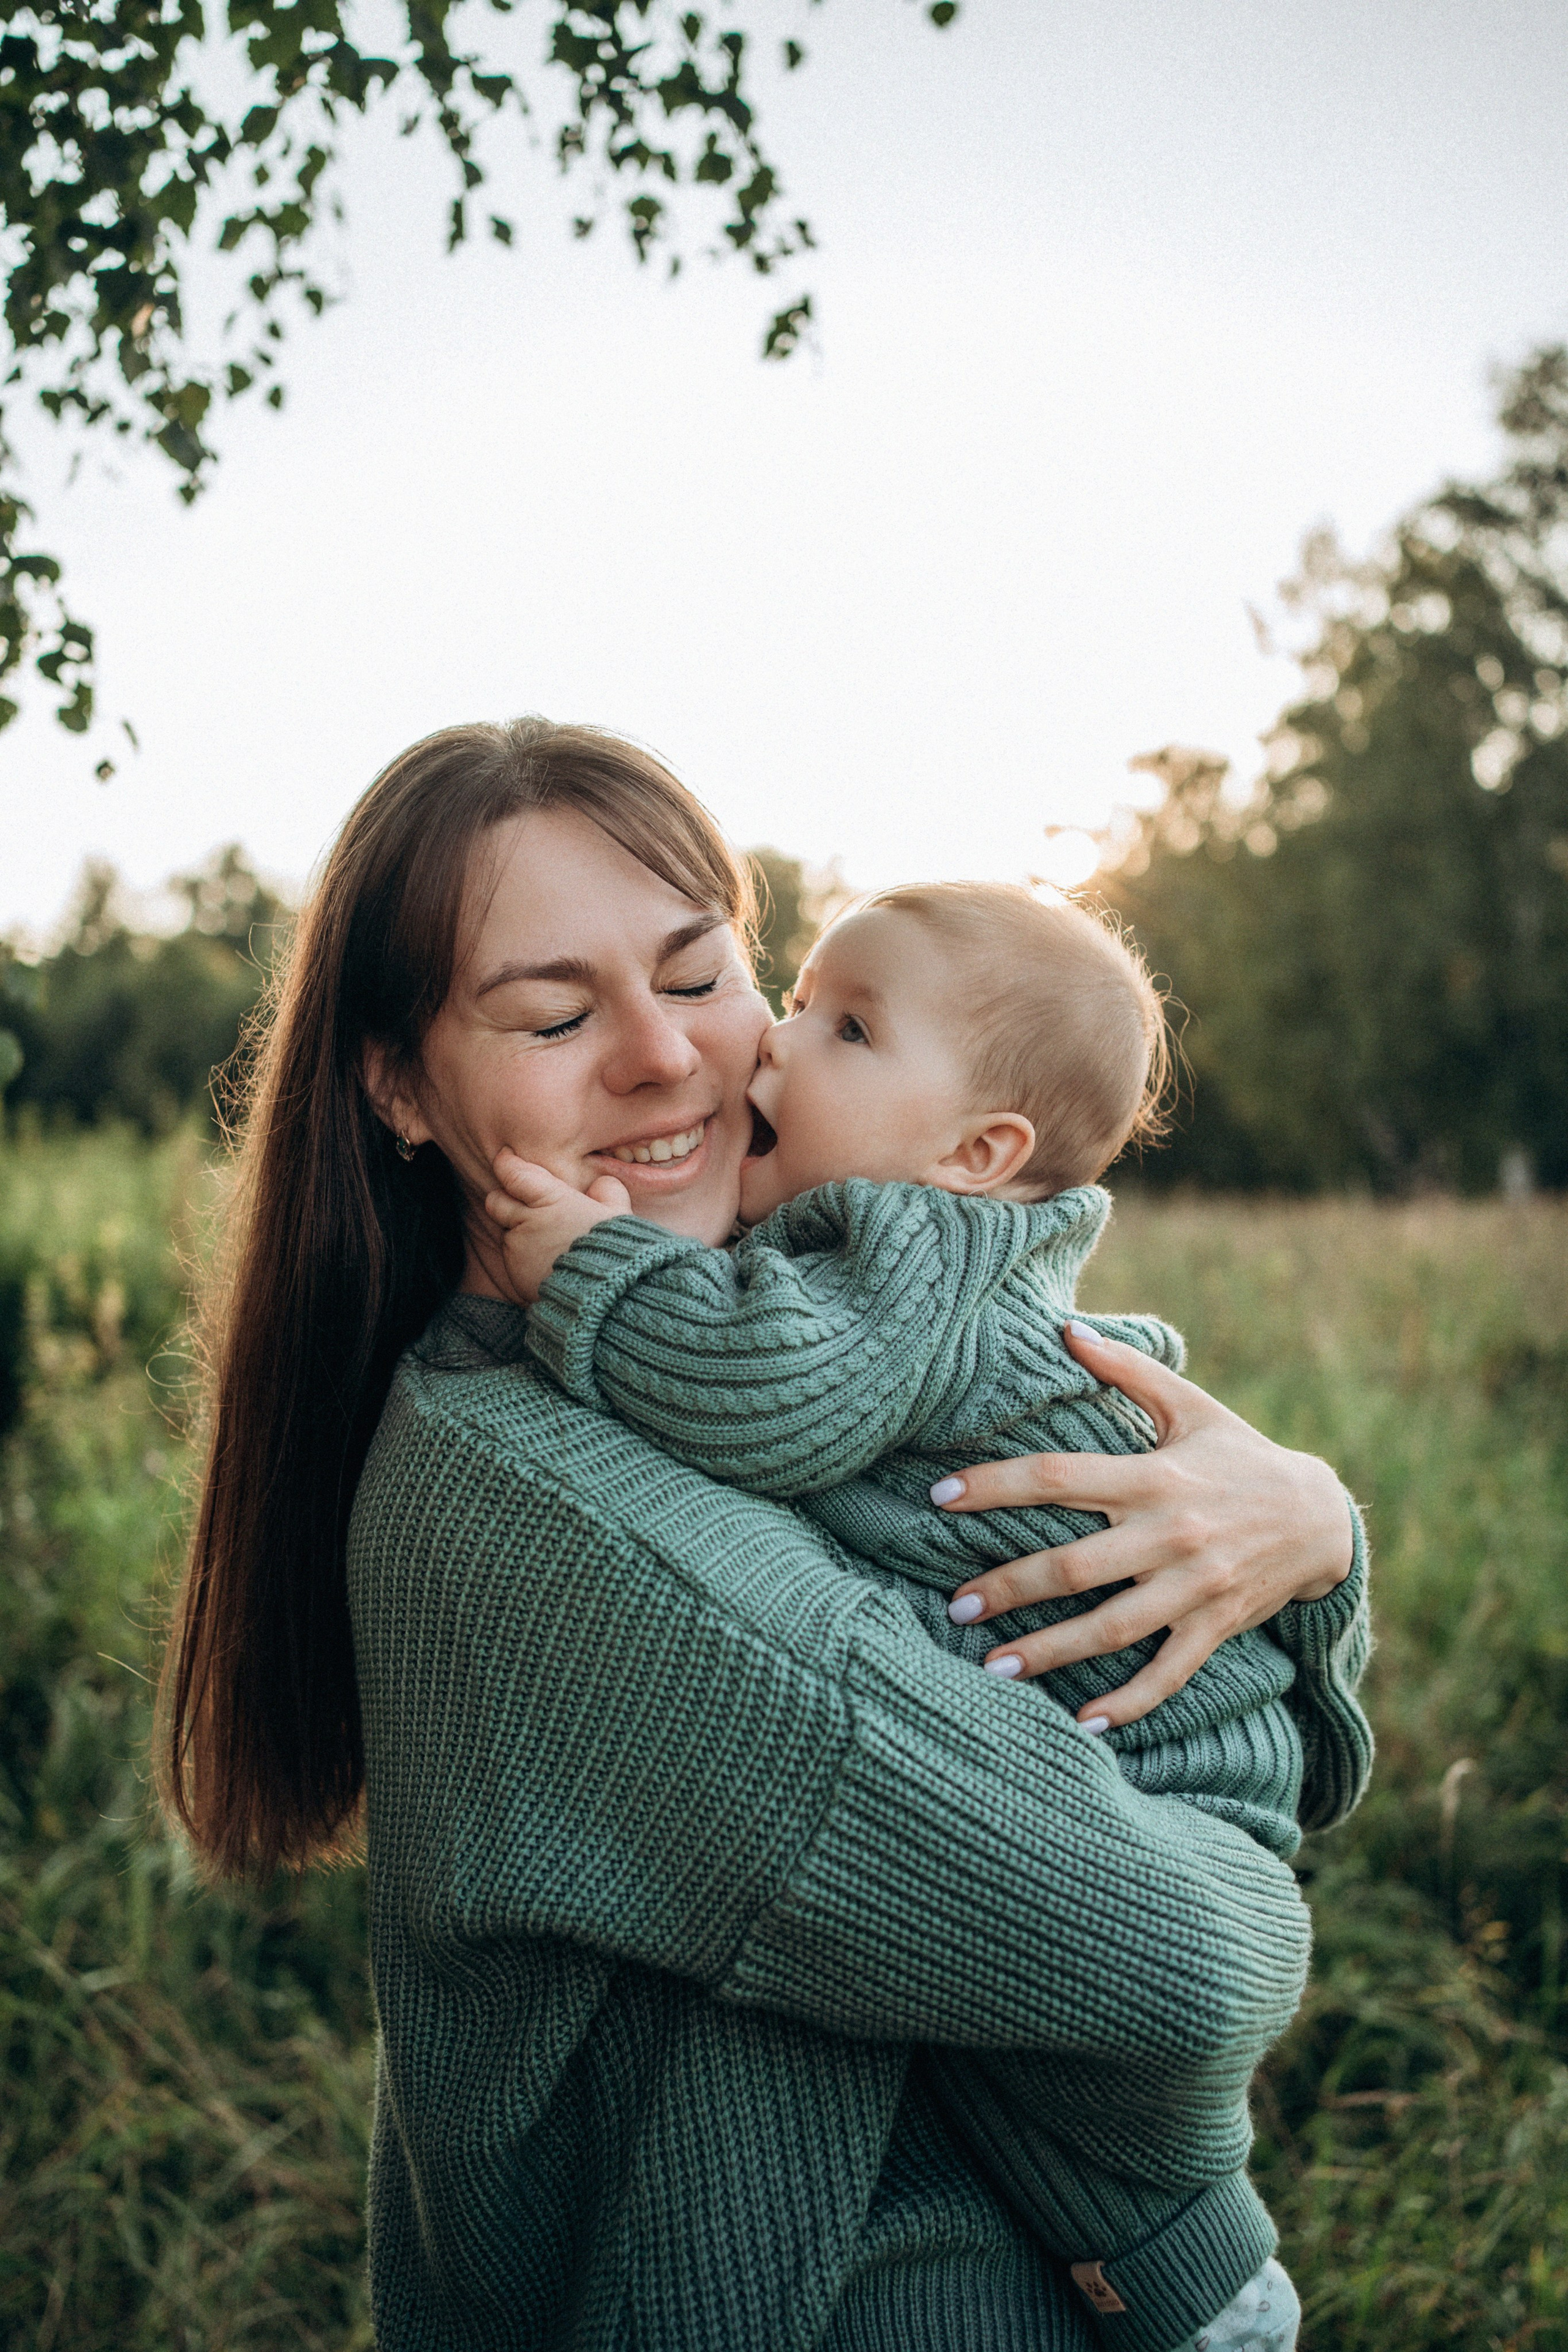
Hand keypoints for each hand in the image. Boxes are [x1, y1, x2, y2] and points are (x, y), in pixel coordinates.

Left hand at [483, 1149, 631, 1304]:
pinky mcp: (514, 1275)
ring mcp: (517, 1250)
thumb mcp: (619, 1214)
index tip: (506, 1158)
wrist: (603, 1295)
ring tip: (551, 1245)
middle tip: (524, 1203)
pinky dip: (526, 1260)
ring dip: (521, 1234)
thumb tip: (599, 1185)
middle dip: (505, 1199)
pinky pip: (514, 1260)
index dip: (507, 1163)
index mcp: (550, 1199)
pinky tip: (550, 1266)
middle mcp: (527, 1221)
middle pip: (496, 1201)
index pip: (514, 1173)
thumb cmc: (613, 1250)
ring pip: (507, 1233)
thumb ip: (608, 1191)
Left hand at [939, 1319, 1353, 1729]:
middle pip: (1074, 1565)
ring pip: (1111, 1628)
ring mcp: (1192, 1587)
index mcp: (1153, 1477)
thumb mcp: (1189, 1405)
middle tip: (955, 1606)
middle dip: (1009, 1588)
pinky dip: (1127, 1703)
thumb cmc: (1239, 1455)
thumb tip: (1066, 1329)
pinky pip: (1166, 1674)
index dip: (997, 1486)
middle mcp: (1169, 1534)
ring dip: (1050, 1653)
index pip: (1060, 1479)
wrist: (1321, 1517)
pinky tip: (1083, 1724)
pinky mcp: (1214, 1627)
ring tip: (992, 1670)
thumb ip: (1126, 1368)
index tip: (940, 1497)